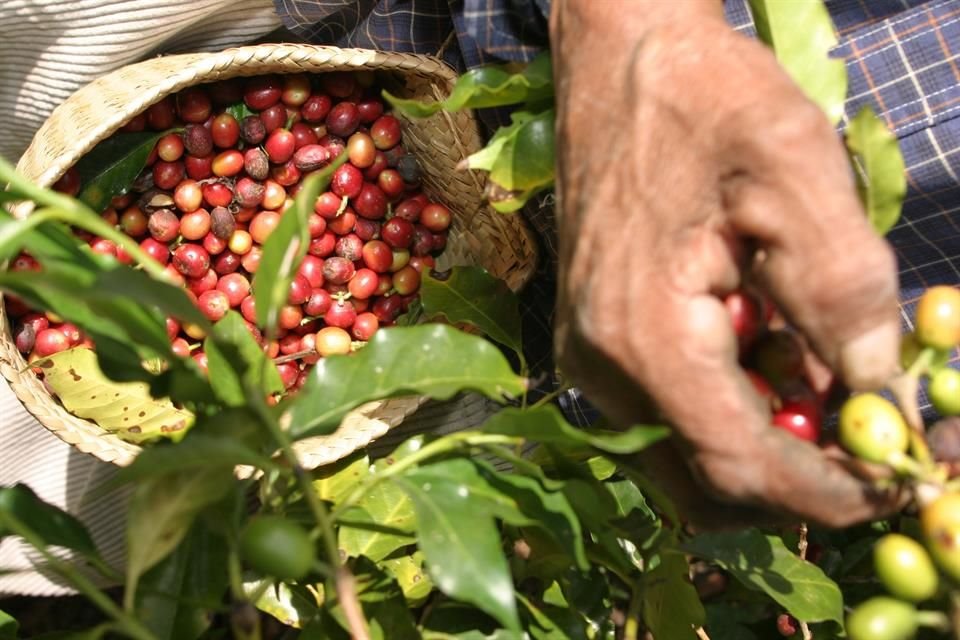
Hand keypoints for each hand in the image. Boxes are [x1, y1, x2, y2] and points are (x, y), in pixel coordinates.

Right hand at [550, 1, 903, 527]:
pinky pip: (671, 415)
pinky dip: (732, 410)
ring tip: (822, 379)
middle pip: (704, 484)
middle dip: (794, 482)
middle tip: (867, 445)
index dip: (828, 492)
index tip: (899, 482)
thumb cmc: (705, 102)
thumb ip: (843, 289)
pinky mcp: (597, 344)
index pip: (739, 463)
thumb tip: (879, 391)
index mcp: (643, 335)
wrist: (620, 62)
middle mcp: (603, 368)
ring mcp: (593, 360)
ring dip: (765, 445)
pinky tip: (771, 347)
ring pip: (687, 455)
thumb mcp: (795, 168)